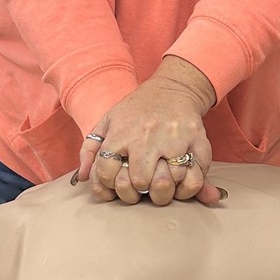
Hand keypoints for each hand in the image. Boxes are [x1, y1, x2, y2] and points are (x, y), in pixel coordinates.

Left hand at [75, 56, 221, 206]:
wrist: (173, 88)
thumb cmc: (137, 110)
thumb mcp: (108, 121)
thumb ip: (90, 150)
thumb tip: (83, 178)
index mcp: (121, 132)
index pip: (106, 172)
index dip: (108, 184)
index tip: (117, 179)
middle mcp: (146, 137)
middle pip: (138, 182)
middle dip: (137, 190)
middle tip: (141, 184)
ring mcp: (173, 140)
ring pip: (165, 184)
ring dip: (162, 191)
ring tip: (160, 184)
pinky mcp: (196, 142)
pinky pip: (193, 180)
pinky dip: (187, 190)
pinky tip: (179, 183)